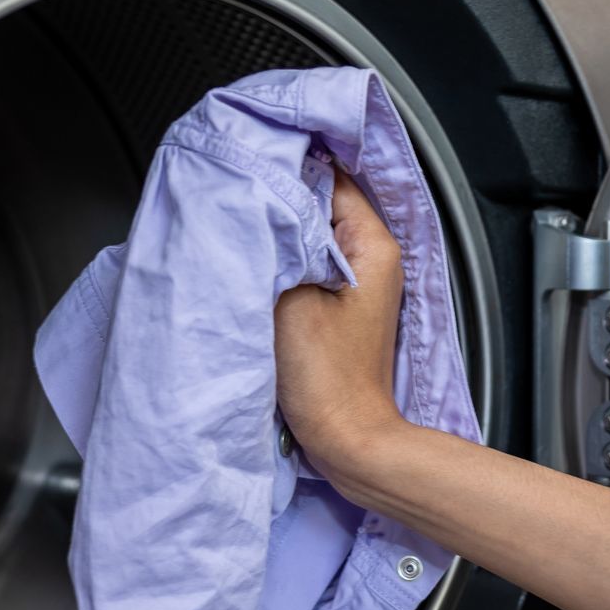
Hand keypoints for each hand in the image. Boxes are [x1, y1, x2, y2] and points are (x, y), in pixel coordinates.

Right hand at [275, 170, 408, 479]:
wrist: (346, 439)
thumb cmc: (328, 379)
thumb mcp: (290, 298)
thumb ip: (276, 245)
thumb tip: (261, 204)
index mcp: (371, 244)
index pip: (328, 176)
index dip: (285, 170)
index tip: (248, 170)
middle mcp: (372, 258)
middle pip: (318, 205)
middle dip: (278, 204)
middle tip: (237, 203)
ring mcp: (356, 283)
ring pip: (309, 237)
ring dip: (277, 237)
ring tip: (244, 237)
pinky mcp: (338, 307)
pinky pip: (306, 267)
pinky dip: (282, 265)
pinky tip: (257, 271)